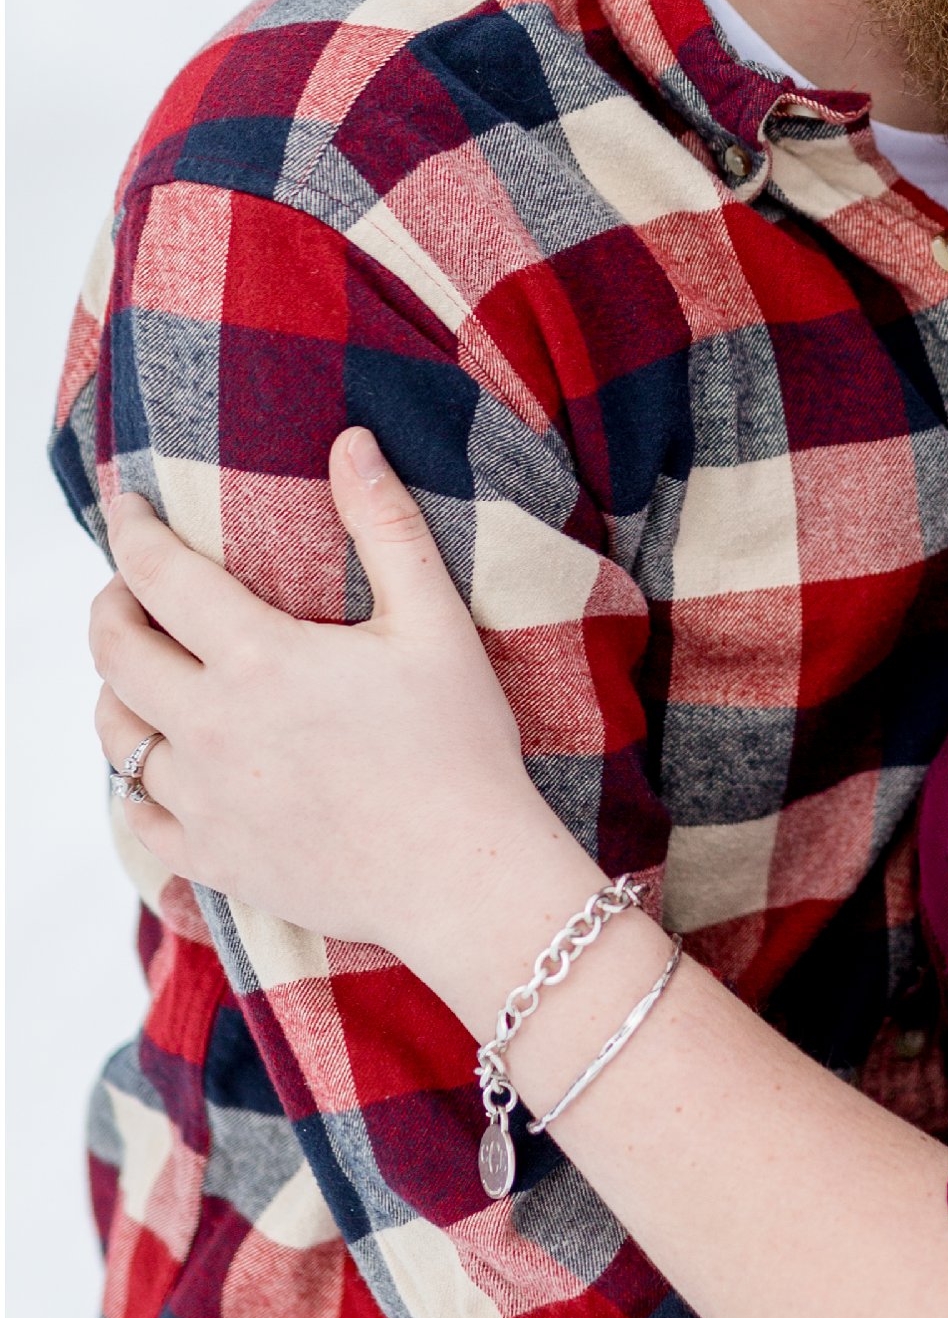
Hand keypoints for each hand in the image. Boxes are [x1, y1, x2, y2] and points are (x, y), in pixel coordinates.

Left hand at [89, 432, 560, 982]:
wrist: (464, 876)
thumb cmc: (459, 745)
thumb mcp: (435, 621)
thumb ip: (385, 525)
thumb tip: (350, 442)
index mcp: (258, 658)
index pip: (157, 573)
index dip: (131, 529)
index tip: (126, 507)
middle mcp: (211, 726)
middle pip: (113, 650)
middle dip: (111, 604)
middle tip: (134, 589)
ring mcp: (204, 800)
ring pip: (115, 733)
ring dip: (119, 690)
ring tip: (147, 673)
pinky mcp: (212, 859)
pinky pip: (139, 816)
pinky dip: (139, 783)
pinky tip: (168, 765)